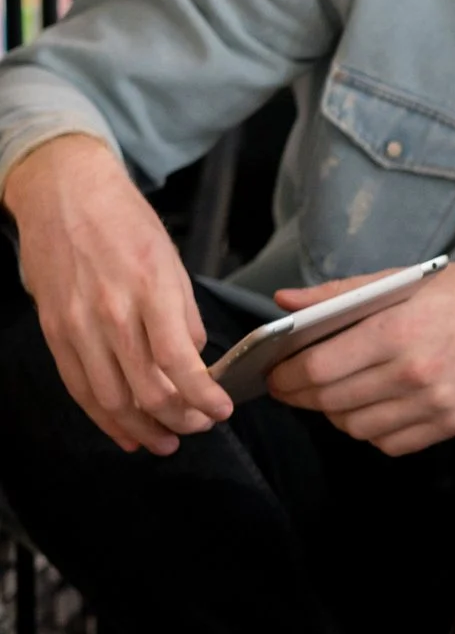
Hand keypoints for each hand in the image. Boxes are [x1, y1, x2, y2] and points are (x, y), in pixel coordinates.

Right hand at [3, 135, 233, 453]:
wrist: (64, 192)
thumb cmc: (124, 222)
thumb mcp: (172, 262)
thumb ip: (185, 317)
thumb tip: (194, 363)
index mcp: (150, 291)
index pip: (179, 364)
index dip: (204, 398)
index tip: (221, 410)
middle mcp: (112, 313)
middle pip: (147, 391)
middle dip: (180, 420)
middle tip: (198, 428)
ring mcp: (78, 325)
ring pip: (111, 400)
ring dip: (143, 429)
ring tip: (166, 441)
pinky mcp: (54, 331)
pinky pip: (79, 388)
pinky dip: (103, 417)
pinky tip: (125, 431)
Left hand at [265, 256, 454, 452]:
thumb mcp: (404, 279)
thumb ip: (340, 293)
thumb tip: (284, 304)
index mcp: (399, 329)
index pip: (318, 369)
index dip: (284, 376)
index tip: (272, 373)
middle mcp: (416, 372)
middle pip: (331, 402)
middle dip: (300, 396)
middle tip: (290, 385)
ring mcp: (436, 404)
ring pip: (356, 428)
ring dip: (335, 414)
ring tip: (335, 394)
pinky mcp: (452, 425)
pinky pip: (391, 444)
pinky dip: (371, 431)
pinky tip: (373, 407)